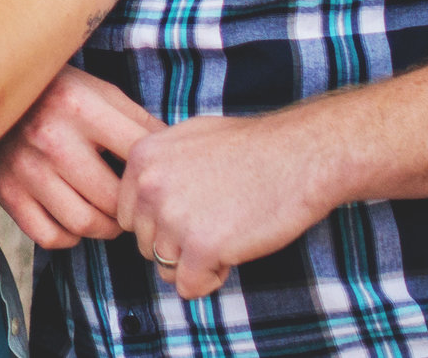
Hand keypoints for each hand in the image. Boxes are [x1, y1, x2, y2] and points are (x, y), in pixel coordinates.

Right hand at [0, 67, 159, 247]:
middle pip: (113, 199)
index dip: (156, 171)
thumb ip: (136, 119)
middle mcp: (52, 139)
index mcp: (80, 106)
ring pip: (84, 224)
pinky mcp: (7, 192)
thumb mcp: (97, 91)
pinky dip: (70, 237)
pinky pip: (50, 236)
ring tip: (110, 216)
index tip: (158, 177)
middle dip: (131, 208)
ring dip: (106, 228)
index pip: (138, 154)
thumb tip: (175, 152)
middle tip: (135, 206)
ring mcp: (27, 169)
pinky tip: (75, 220)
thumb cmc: (54, 93)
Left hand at [117, 110, 337, 299]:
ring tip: (228, 233)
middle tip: (217, 223)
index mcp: (142, 158)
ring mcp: (173, 218)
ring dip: (195, 262)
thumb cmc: (252, 147)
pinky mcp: (200, 248)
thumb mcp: (189, 139)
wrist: (300, 156)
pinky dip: (211, 279)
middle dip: (177, 244)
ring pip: (165, 269)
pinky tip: (233, 253)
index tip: (194, 211)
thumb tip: (141, 193)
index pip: (127, 215)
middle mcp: (149, 186)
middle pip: (145, 244)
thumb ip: (159, 167)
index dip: (161, 222)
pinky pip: (188, 287)